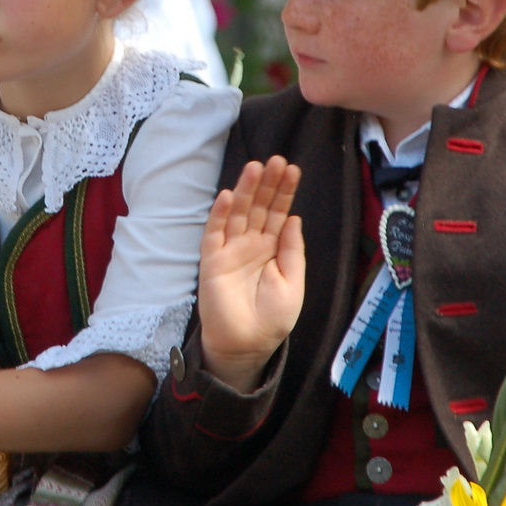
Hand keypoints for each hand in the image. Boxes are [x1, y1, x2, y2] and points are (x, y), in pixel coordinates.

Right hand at [197, 156, 304, 392]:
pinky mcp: (211, 261)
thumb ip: (292, 250)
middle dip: (267, 184)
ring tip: (255, 167)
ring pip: (238, 214)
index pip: (278, 214)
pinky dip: (220, 215)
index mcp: (271, 249)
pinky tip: (229, 196)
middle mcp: (250, 245)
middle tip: (276, 160)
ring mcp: (230, 251)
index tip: (292, 170)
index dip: (284, 192)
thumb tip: (294, 218)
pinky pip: (214, 234)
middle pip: (259, 207)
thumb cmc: (272, 319)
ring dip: (245, 190)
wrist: (248, 345)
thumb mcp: (293, 283)